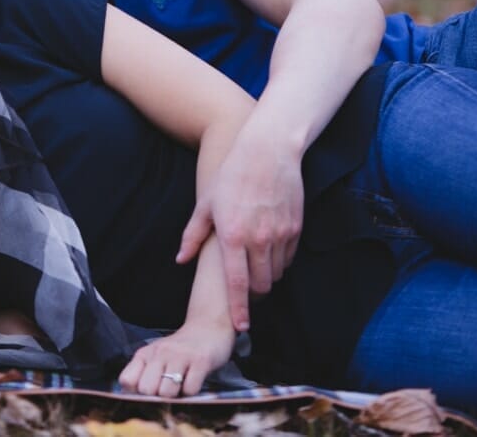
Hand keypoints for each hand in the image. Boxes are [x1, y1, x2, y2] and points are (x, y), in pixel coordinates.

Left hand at [118, 322, 235, 397]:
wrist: (208, 329)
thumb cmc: (178, 351)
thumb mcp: (155, 357)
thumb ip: (143, 374)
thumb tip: (132, 398)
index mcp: (145, 353)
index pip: (126, 380)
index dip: (135, 392)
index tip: (148, 392)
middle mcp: (160, 352)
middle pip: (146, 390)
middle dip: (156, 397)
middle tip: (167, 389)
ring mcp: (180, 356)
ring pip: (166, 392)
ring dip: (175, 396)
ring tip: (181, 385)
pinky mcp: (200, 361)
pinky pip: (190, 390)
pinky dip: (191, 392)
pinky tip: (193, 381)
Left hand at [177, 122, 303, 331]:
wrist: (268, 151)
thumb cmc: (232, 175)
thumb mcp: (206, 203)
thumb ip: (193, 236)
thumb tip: (181, 260)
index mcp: (232, 236)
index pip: (237, 283)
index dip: (239, 308)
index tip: (241, 326)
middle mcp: (258, 239)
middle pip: (261, 285)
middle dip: (254, 294)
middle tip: (246, 292)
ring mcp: (280, 234)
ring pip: (276, 273)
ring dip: (267, 278)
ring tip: (255, 269)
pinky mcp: (296, 228)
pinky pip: (289, 258)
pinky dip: (280, 262)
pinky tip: (269, 252)